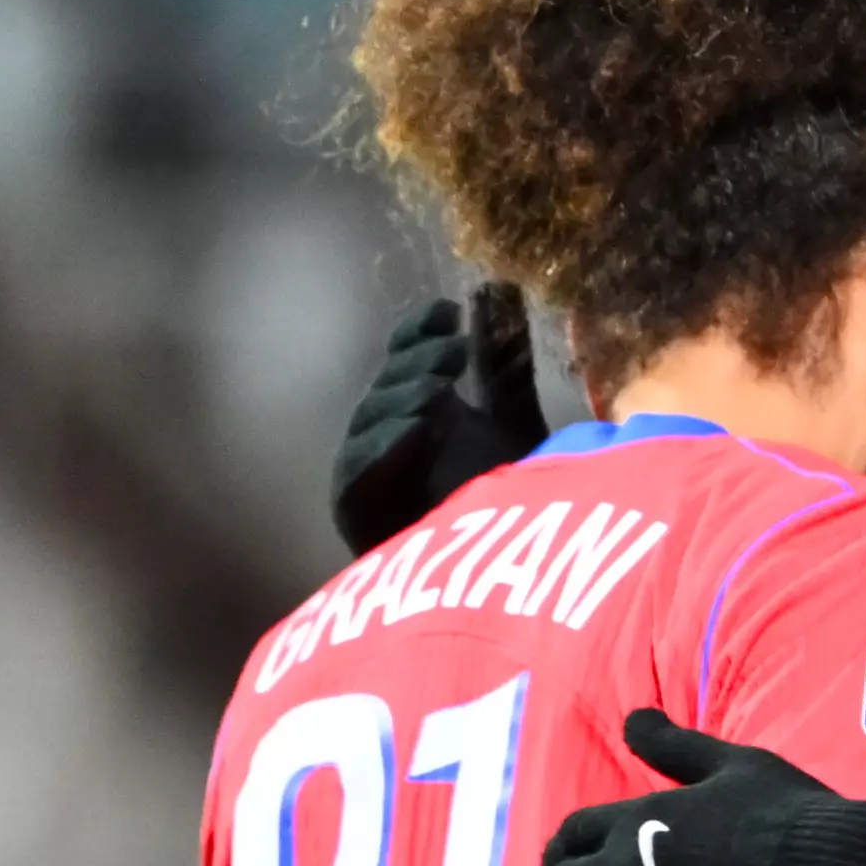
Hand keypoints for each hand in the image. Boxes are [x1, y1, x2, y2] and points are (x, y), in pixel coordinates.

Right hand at [334, 283, 548, 554]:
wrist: (497, 581)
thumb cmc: (499, 499)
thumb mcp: (512, 420)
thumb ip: (503, 362)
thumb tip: (497, 284)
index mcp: (417, 403)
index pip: (408, 354)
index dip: (421, 331)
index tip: (450, 311)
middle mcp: (385, 430)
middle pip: (391, 385)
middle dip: (419, 364)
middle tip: (453, 348)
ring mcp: (364, 469)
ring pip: (373, 422)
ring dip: (404, 401)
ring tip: (438, 391)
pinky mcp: (353, 509)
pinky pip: (360, 473)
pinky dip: (386, 449)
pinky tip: (416, 430)